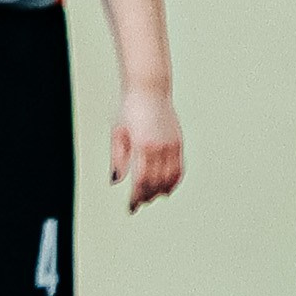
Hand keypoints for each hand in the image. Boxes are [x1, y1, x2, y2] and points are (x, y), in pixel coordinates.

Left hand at [110, 87, 184, 210]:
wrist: (149, 88)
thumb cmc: (128, 108)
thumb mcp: (117, 133)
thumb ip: (118, 158)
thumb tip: (116, 181)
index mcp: (143, 145)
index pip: (141, 181)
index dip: (136, 197)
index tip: (131, 207)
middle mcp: (160, 147)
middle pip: (157, 182)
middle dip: (147, 196)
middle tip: (139, 203)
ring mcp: (172, 144)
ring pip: (170, 177)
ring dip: (161, 190)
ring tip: (151, 197)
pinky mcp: (178, 141)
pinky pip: (179, 167)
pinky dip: (174, 180)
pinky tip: (166, 186)